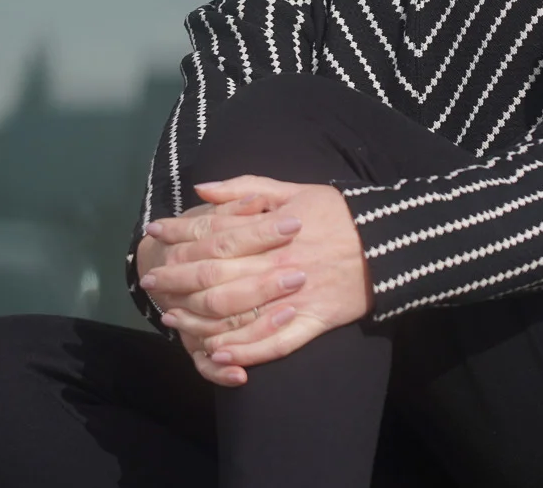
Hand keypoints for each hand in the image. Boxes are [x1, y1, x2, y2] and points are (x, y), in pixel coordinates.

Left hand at [146, 175, 370, 373]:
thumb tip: (202, 189)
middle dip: (178, 280)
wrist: (391, 242)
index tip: (154, 235)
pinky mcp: (314, 322)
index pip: (213, 235)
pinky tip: (218, 353)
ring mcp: (295, 297)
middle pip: (216, 277)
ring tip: (172, 319)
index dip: (179, 236)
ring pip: (238, 314)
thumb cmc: (338, 212)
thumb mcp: (294, 190)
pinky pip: (276, 343)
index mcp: (272, 231)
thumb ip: (245, 189)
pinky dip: (245, 350)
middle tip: (151, 282)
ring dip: (200, 319)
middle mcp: (278, 265)